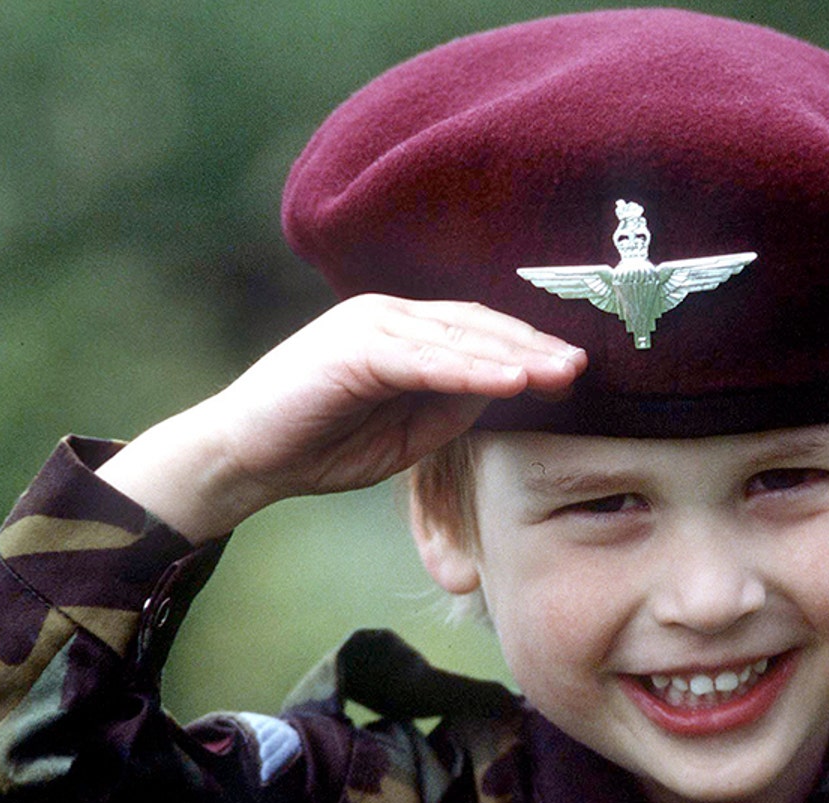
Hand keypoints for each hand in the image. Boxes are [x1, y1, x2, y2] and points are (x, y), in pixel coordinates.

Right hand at [97, 294, 584, 539]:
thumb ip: (451, 406)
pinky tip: (511, 381)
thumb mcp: (405, 432)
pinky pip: (424, 360)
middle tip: (585, 365)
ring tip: (561, 373)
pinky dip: (471, 369)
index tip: (574, 368)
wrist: (243, 459)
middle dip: (533, 344)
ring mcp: (367, 327)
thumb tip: (505, 389)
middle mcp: (386, 317)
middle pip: (475, 323)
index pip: (477, 330)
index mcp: (400, 331)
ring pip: (456, 336)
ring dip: (513, 354)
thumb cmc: (320, 446)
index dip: (527, 346)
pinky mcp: (351, 350)